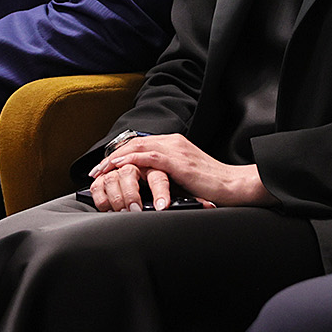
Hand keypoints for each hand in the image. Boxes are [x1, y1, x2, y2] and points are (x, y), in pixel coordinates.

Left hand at [90, 133, 274, 209]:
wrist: (236, 186)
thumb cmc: (214, 187)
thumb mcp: (186, 178)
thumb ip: (168, 177)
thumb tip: (150, 189)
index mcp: (175, 144)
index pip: (140, 145)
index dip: (120, 154)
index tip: (104, 168)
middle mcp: (173, 142)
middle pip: (134, 143)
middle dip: (111, 157)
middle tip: (95, 171)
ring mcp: (176, 149)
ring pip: (137, 148)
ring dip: (115, 159)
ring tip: (100, 172)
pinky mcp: (178, 161)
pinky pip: (148, 157)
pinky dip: (129, 161)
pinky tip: (118, 168)